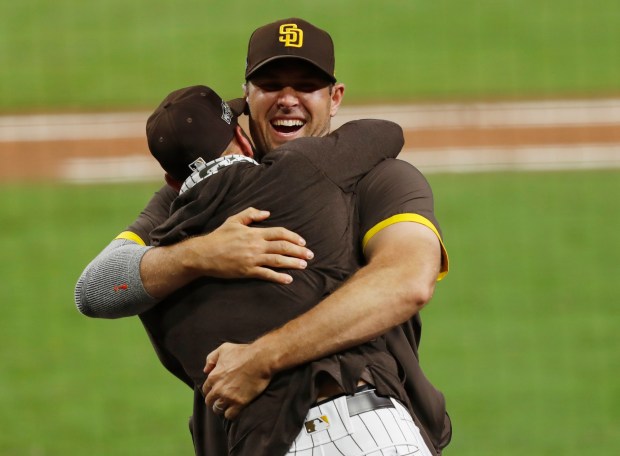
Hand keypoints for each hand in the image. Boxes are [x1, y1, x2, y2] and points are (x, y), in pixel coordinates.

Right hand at [183, 207, 313, 283]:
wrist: (204, 254)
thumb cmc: (219, 236)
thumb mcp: (234, 220)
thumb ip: (251, 214)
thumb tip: (267, 213)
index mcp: (255, 233)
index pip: (280, 233)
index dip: (294, 237)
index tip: (303, 242)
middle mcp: (256, 245)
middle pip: (283, 247)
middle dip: (298, 251)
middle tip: (310, 255)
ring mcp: (252, 259)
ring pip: (278, 261)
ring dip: (293, 263)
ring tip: (304, 266)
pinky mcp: (247, 271)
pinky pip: (266, 274)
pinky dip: (278, 277)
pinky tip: (288, 280)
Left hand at [202, 342, 271, 419]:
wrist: (261, 359)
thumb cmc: (243, 352)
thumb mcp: (224, 348)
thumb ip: (211, 358)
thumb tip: (206, 370)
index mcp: (213, 376)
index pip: (205, 389)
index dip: (211, 390)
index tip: (216, 390)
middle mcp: (218, 388)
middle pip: (209, 401)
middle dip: (214, 400)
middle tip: (221, 399)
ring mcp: (228, 397)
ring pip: (218, 409)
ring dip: (221, 408)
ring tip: (228, 405)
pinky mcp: (239, 403)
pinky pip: (229, 415)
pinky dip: (231, 414)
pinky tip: (235, 409)